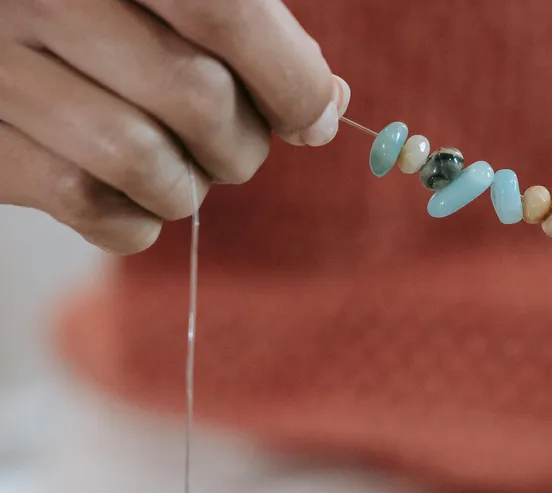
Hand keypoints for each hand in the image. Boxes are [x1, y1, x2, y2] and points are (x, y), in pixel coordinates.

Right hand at [0, 0, 349, 253]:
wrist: (3, 22)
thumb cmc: (111, 12)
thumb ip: (251, 31)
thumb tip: (326, 106)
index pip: (227, 16)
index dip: (291, 82)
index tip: (315, 122)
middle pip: (196, 96)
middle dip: (242, 146)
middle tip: (234, 146)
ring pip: (141, 161)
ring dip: (188, 187)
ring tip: (182, 170)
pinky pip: (86, 204)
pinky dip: (134, 220)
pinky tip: (135, 196)